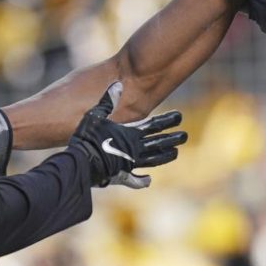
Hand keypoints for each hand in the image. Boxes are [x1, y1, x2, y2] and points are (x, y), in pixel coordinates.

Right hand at [70, 82, 186, 187]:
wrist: (81, 164)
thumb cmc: (87, 139)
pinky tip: (148, 180)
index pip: (154, 125)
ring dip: (164, 156)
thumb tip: (118, 84)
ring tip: (175, 153)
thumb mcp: (95, 116)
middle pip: (159, 143)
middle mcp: (134, 149)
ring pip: (153, 160)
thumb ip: (107, 101)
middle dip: (172, 139)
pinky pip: (135, 180)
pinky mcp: (121, 176)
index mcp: (130, 134)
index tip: (179, 117)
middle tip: (185, 136)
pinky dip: (142, 180)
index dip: (168, 120)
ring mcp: (129, 164)